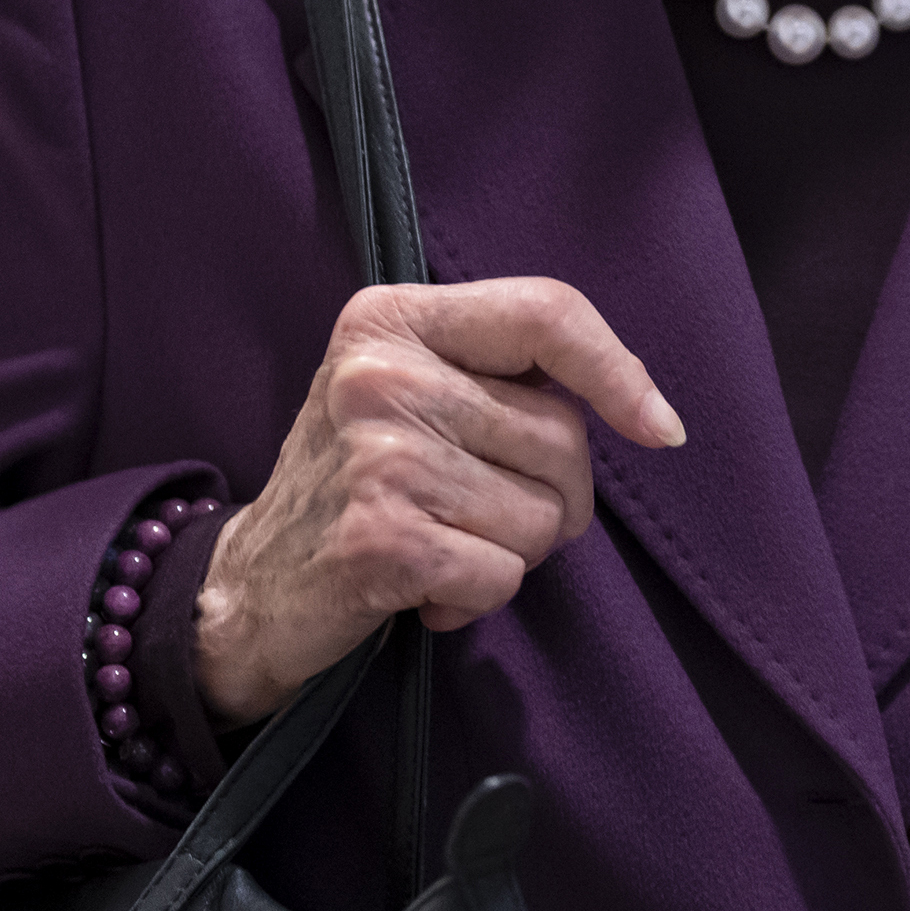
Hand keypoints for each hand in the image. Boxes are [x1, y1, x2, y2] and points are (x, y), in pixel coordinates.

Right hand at [192, 278, 683, 722]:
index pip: (546, 312)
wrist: (249, 587)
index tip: (660, 430)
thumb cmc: (355, 487)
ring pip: (542, 517)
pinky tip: (421, 589)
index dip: (619, 371)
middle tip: (478, 515)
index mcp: (391, 319)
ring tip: (439, 545)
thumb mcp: (407, 394)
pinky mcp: (381, 537)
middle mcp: (381, 374)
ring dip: (508, 553)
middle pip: (562, 437)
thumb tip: (647, 415)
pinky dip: (475, 598)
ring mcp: (378, 455)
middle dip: (551, 498)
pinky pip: (502, 574)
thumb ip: (500, 379)